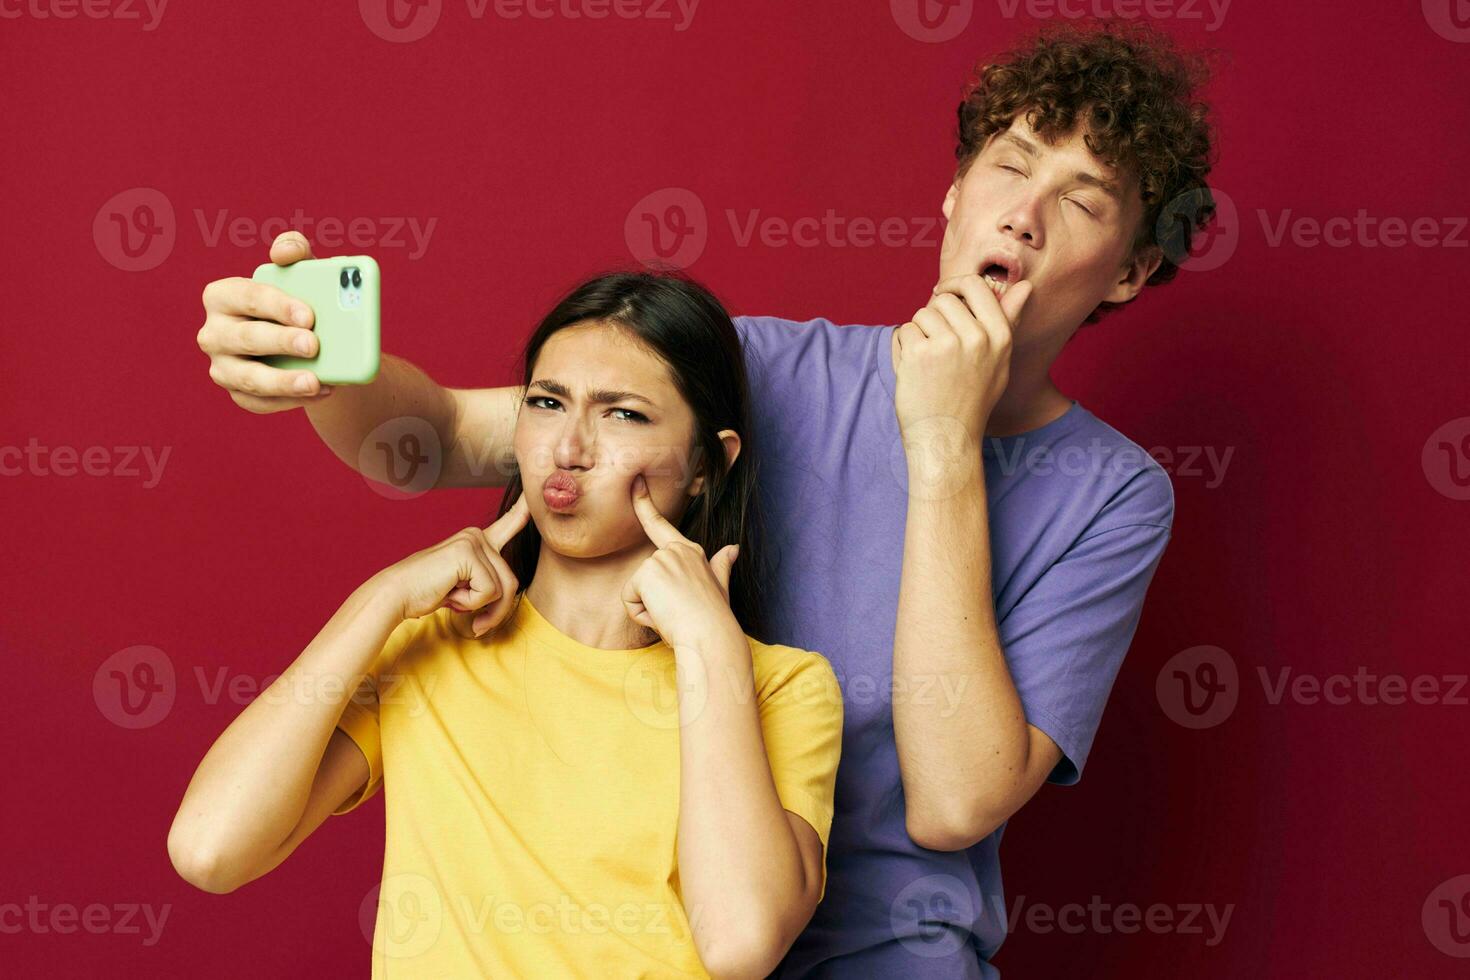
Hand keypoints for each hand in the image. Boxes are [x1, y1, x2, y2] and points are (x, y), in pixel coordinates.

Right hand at [196, 231, 332, 412]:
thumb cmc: (297, 300)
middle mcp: (213, 333)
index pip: (246, 297)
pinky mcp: (238, 394)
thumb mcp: (299, 272)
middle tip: (314, 345)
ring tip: (317, 381)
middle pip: (246, 338)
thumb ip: (294, 251)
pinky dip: (292, 400)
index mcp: (222, 296)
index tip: (309, 315)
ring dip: (284, 381)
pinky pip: (261, 403)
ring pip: (249, 378)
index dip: (277, 306)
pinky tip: (320, 392)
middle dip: (281, 342)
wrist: (305, 341)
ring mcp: (223, 367)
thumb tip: (285, 252)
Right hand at [378, 494, 531, 634]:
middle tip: (478, 624)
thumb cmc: (427, 592)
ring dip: (484, 609)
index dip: (525, 510)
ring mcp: (472, 541)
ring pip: (503, 589)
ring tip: (456, 603)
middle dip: (497, 610)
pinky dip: (470, 603)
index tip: (538, 495)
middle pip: (511, 581)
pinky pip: (488, 592)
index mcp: (476, 540)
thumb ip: (486, 583)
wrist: (395, 594)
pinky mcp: (468, 553)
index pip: (509, 523)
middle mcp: (476, 535)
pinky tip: (449, 594)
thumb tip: (509, 592)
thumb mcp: (463, 586)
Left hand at [621, 475, 741, 650]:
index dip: (644, 504)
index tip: (635, 482)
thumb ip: (721, 565)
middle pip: (643, 578)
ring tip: (673, 615)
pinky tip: (662, 616)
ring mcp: (661, 560)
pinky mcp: (647, 574)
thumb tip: (734, 548)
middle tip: (678, 612)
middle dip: (653, 600)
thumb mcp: (719, 587)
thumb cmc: (714, 618)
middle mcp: (675, 551)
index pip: (660, 525)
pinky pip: (629, 601)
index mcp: (690, 552)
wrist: (711, 636)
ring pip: (635, 590)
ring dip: (648, 609)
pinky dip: (641, 615)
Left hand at [892, 273, 1032, 440]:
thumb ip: (1008, 321)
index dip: (955, 285)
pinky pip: (904, 331)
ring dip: (918, 333)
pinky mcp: (920, 354)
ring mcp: (947, 344)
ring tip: (928, 363)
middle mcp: (977, 337)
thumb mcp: (999, 361)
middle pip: (943, 300)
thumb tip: (1025, 286)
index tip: (944, 294)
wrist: (947, 437)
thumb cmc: (972, 398)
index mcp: (1000, 336)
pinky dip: (904, 348)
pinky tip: (915, 371)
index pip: (975, 285)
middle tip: (937, 347)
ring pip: (921, 314)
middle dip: (934, 317)